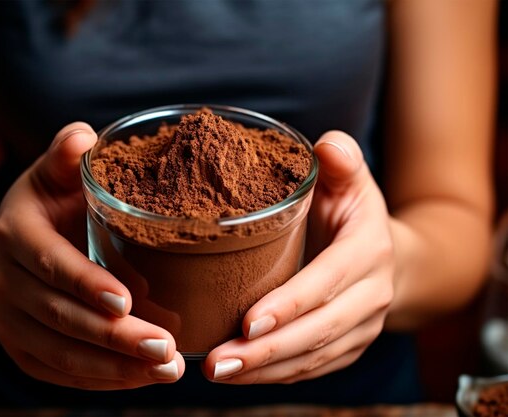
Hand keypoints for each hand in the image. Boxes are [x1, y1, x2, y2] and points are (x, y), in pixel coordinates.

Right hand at [0, 123, 184, 389]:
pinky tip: (140, 378)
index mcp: (16, 234)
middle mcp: (6, 282)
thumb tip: (83, 134)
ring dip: (114, 367)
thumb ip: (66, 157)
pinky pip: (59, 374)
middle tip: (165, 348)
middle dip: (113, 337)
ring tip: (167, 369)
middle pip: (60, 317)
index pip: (50, 263)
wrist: (10, 252)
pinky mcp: (23, 349)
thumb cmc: (46, 209)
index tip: (126, 301)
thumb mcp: (51, 176)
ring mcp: (11, 321)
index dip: (84, 283)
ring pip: (61, 353)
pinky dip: (100, 381)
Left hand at [204, 131, 394, 382]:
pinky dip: (277, 375)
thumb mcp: (351, 180)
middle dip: (266, 350)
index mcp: (367, 250)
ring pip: (314, 357)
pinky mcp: (349, 347)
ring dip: (265, 370)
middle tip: (217, 361)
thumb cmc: (353, 212)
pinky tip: (241, 375)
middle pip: (318, 331)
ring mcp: (363, 327)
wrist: (387, 253)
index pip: (326, 282)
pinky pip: (314, 368)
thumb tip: (327, 145)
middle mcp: (371, 295)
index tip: (247, 322)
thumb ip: (341, 160)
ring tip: (218, 372)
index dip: (289, 304)